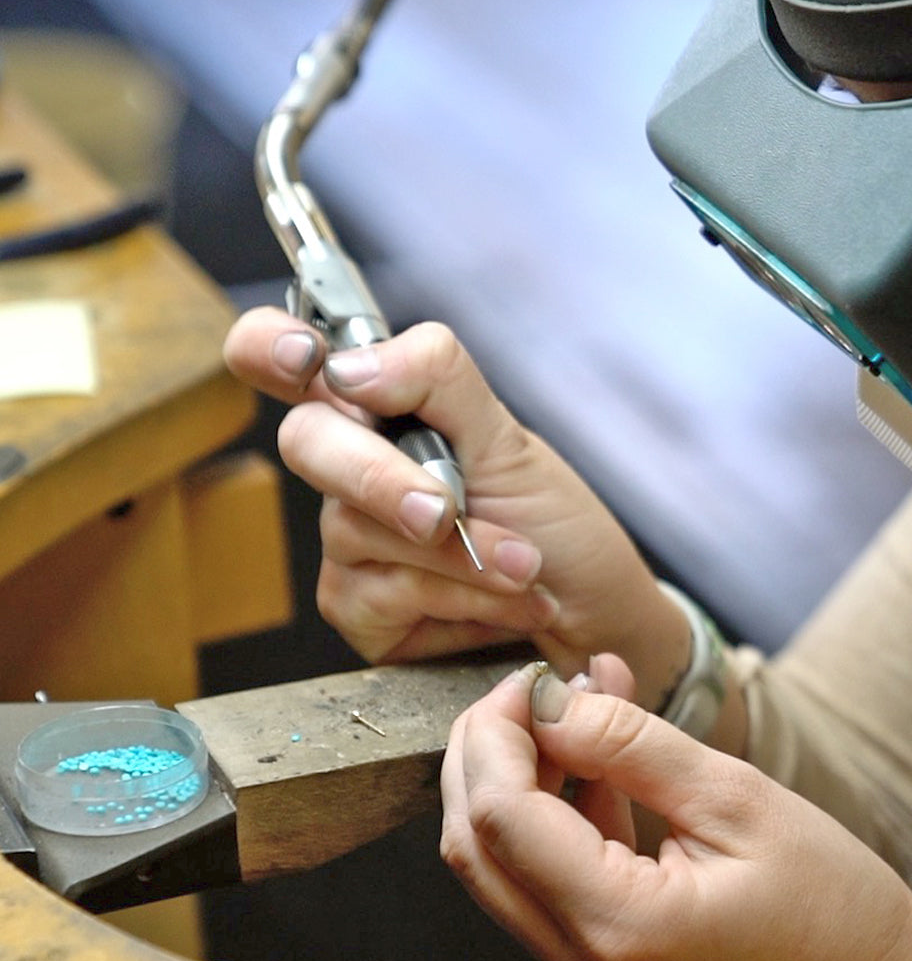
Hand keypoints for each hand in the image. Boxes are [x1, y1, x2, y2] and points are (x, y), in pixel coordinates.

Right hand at [223, 308, 689, 697]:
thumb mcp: (512, 440)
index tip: (308, 360)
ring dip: (461, 554)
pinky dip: (460, 597)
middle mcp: (351, 470)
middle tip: (448, 511)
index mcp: (381, 410)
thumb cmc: (554, 524)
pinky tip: (505, 604)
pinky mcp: (356, 609)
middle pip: (306, 442)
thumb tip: (350, 368)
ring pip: (356, 529)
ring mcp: (348, 541)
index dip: (269, 344)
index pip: (283, 355)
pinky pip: (382, 594)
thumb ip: (437, 379)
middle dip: (384, 479)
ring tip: (526, 568)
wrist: (594, 617)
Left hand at [439, 655, 911, 960]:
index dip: (499, 732)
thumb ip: (631, 745)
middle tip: (535, 686)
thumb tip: (549, 702)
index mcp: (619, 927)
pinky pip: (548, 878)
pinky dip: (556, 810)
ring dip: (520, 774)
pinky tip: (596, 752)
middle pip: (476, 844)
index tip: (533, 676)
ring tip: (578, 701)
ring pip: (502, 862)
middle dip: (486, 751)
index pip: (500, 817)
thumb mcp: (736, 799)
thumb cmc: (835, 907)